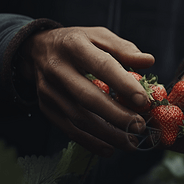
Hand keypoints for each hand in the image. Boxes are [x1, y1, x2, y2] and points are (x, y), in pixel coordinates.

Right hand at [18, 27, 154, 156]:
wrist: (35, 50)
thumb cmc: (77, 43)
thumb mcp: (99, 36)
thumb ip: (124, 49)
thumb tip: (148, 61)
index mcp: (74, 46)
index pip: (102, 65)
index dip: (123, 84)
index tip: (144, 101)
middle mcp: (58, 69)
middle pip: (88, 97)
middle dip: (116, 115)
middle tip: (140, 127)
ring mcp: (49, 90)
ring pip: (79, 118)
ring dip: (107, 134)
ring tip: (131, 142)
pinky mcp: (46, 107)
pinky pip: (69, 129)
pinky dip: (90, 142)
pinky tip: (110, 148)